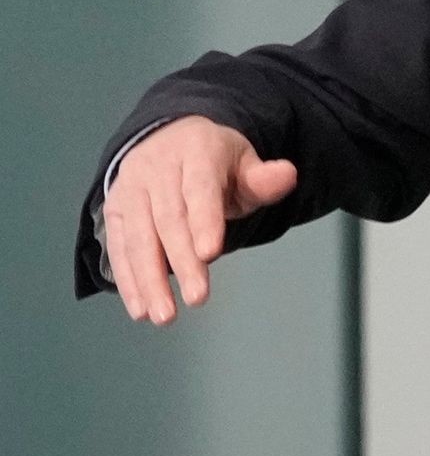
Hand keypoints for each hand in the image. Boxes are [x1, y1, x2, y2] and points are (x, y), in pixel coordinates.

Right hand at [96, 117, 299, 324]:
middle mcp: (156, 168)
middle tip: (198, 299)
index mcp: (195, 152)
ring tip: (164, 316)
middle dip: (181, 262)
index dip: (204, 221)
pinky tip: (141, 309)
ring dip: (149, 279)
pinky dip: (128, 279)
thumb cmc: (216, 163)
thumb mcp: (244, 164)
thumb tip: (287, 174)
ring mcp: (130, 189)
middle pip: (168, 219)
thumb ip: (264, 179)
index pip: (200, 189)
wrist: (169, 140)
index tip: (210, 254)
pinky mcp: (115, 210)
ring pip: (138, 237)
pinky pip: (118, 247)